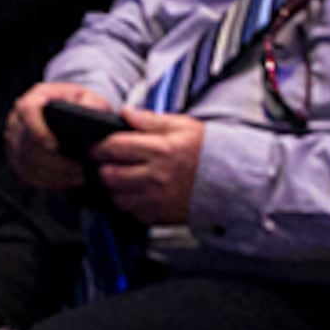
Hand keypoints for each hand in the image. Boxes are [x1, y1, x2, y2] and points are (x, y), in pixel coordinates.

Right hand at [4, 81, 114, 190]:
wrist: (71, 114)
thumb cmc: (81, 105)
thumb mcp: (91, 99)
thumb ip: (92, 105)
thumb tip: (89, 118)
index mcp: (37, 96)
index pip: (28, 110)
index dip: (38, 130)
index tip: (56, 146)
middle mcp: (19, 117)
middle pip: (27, 143)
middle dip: (54, 161)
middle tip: (79, 170)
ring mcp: (14, 138)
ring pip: (26, 162)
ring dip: (53, 174)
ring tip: (77, 177)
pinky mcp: (16, 156)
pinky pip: (26, 174)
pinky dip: (46, 181)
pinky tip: (66, 182)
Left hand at [91, 107, 205, 225]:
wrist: (231, 182)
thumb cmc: (208, 152)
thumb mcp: (183, 126)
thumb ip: (150, 120)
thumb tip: (126, 112)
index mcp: (161, 150)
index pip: (116, 147)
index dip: (100, 146)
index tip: (98, 147)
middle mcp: (156, 176)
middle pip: (110, 175)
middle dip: (104, 167)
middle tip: (108, 162)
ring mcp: (156, 199)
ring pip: (117, 196)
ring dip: (115, 187)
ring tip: (124, 177)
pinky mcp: (159, 216)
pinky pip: (132, 212)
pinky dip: (130, 202)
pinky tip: (139, 192)